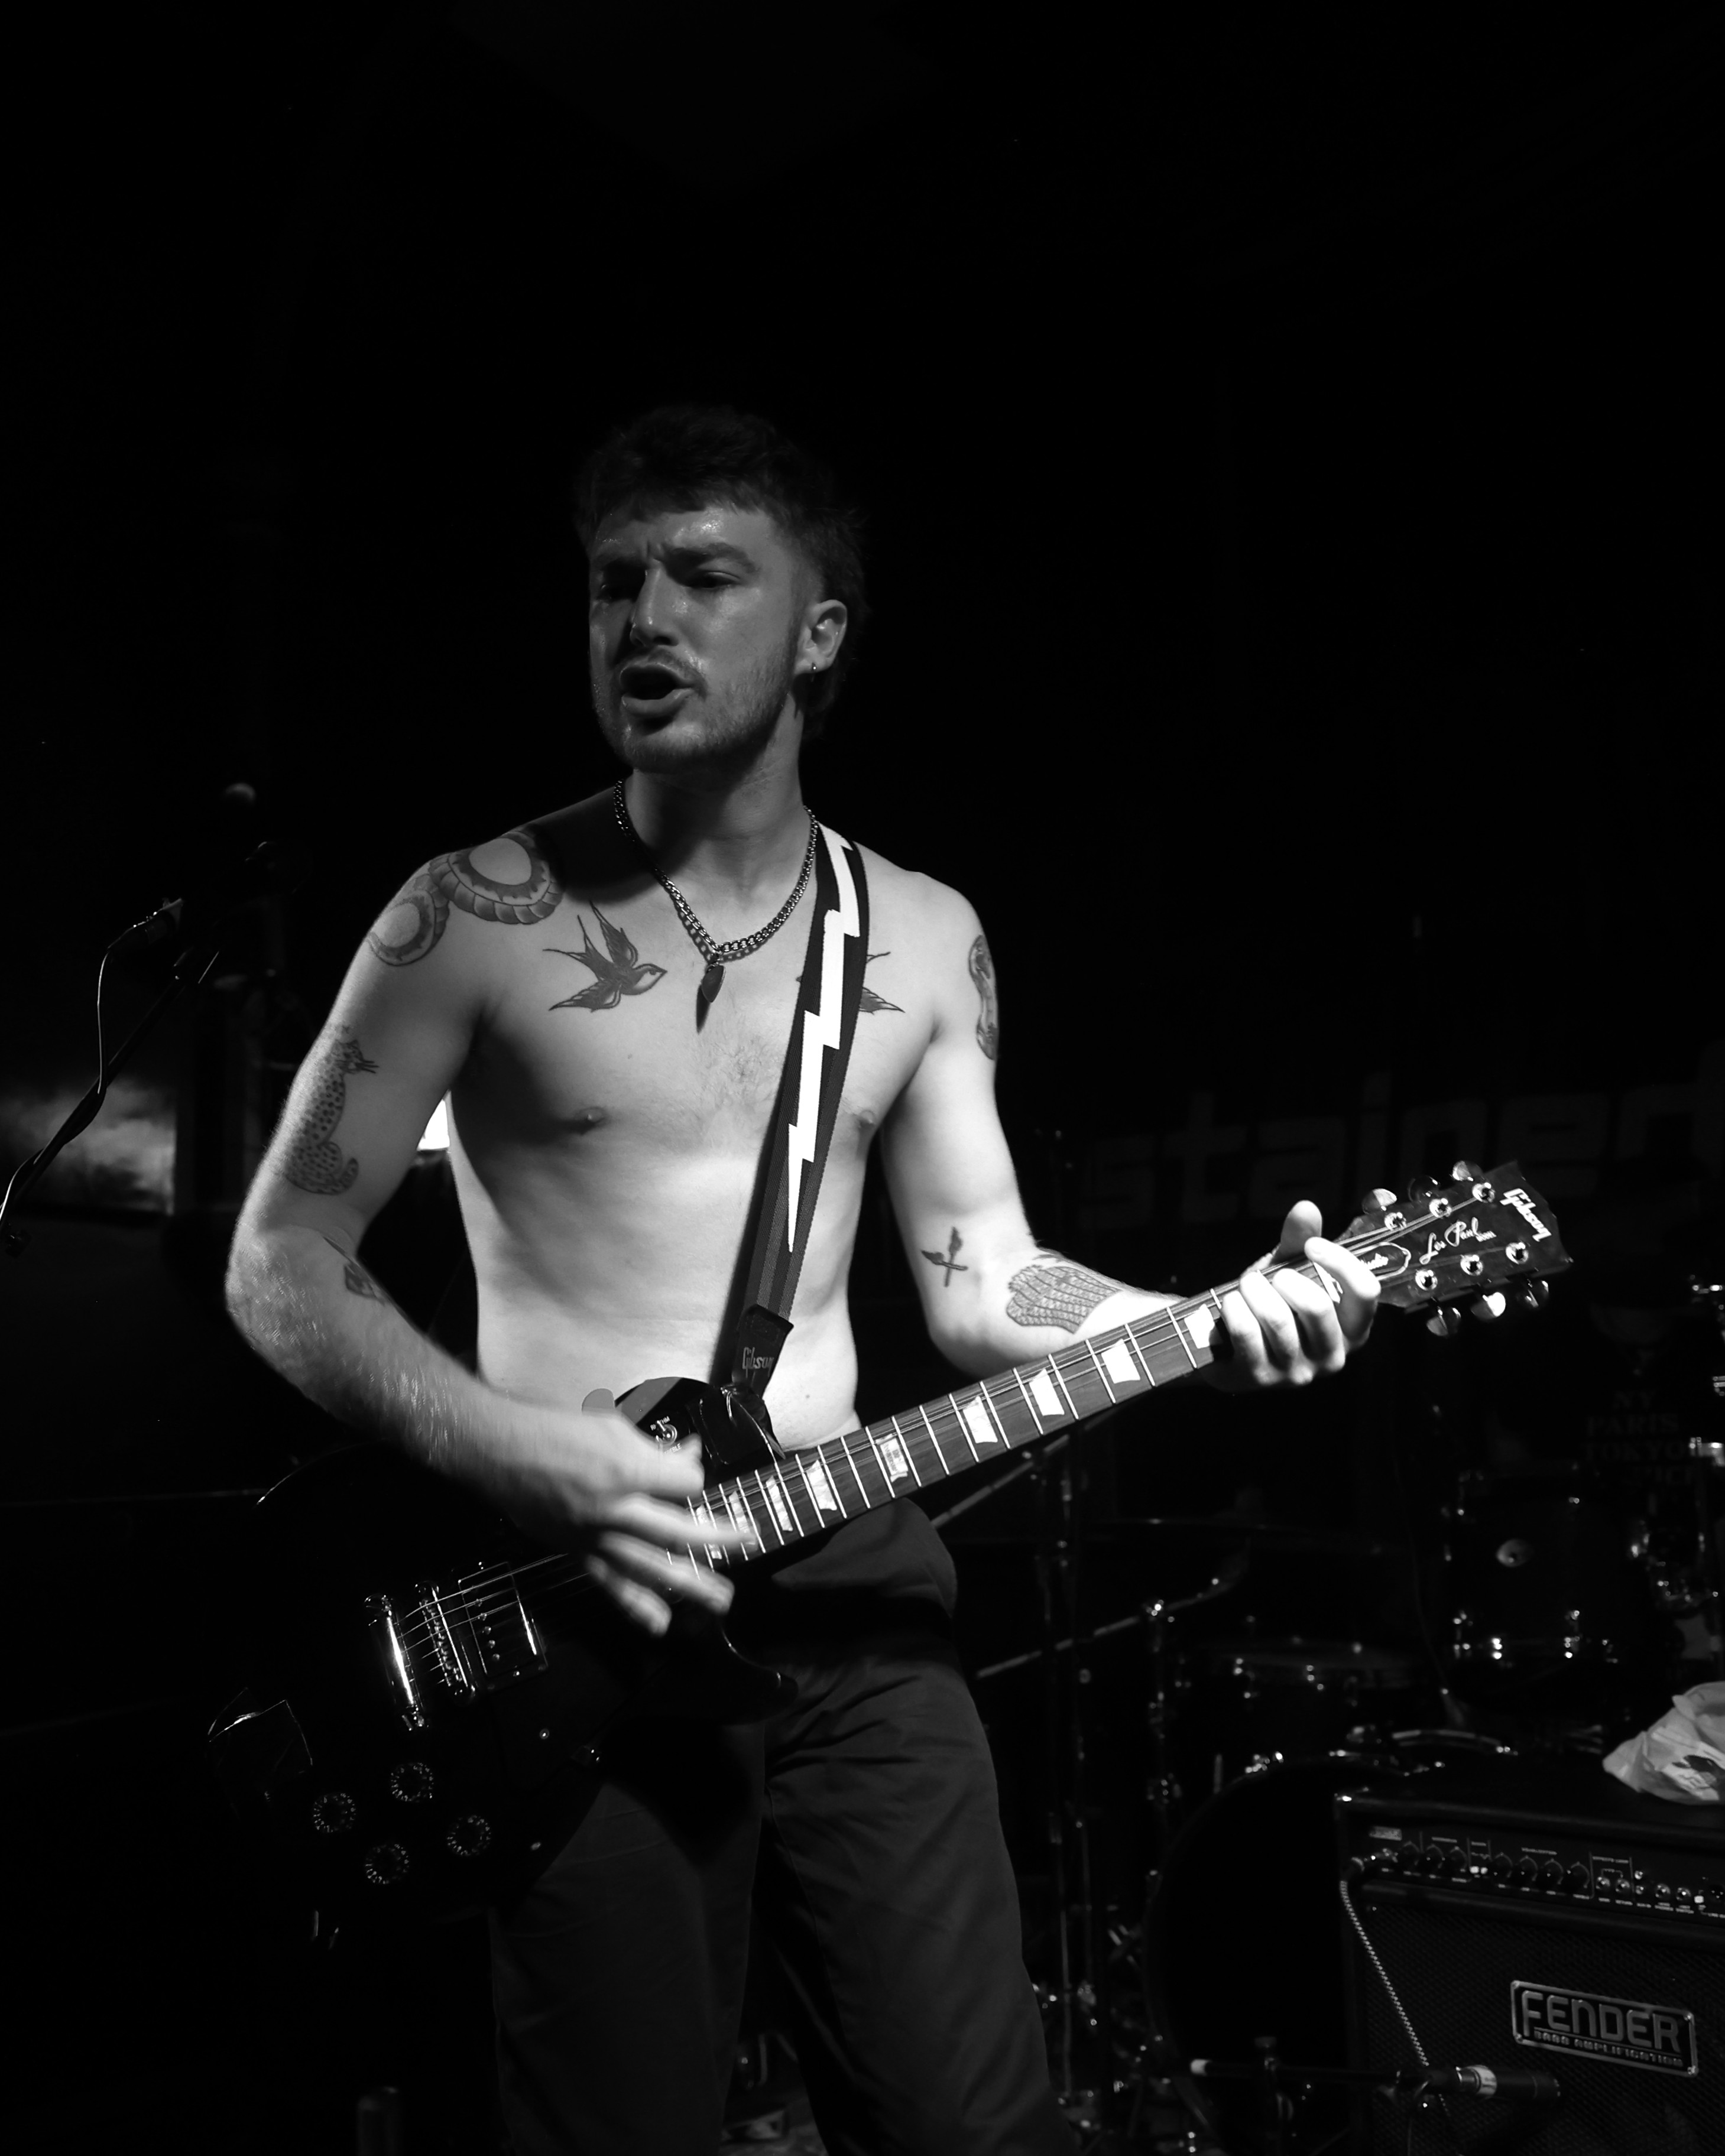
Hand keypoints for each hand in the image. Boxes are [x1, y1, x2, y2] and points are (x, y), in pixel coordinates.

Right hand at [492, 1387, 755, 1633]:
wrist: (499, 1450)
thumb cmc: (552, 1429)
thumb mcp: (610, 1426)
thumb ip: (653, 1448)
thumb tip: (687, 1455)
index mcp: (624, 1470)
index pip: (685, 1483)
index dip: (696, 1477)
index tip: (694, 1472)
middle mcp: (614, 1509)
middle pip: (679, 1532)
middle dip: (718, 1539)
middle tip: (748, 1542)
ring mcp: (595, 1536)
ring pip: (651, 1567)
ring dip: (690, 1585)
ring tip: (722, 1599)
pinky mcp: (577, 1552)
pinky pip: (610, 1584)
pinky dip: (636, 1605)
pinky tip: (659, 1624)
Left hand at [1206, 1200, 1379, 1390]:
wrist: (1227, 1342)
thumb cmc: (1271, 1303)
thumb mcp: (1290, 1269)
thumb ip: (1300, 1239)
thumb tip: (1306, 1206)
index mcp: (1353, 1329)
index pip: (1366, 1292)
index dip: (1339, 1261)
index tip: (1311, 1245)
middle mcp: (1333, 1357)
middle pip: (1317, 1306)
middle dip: (1283, 1278)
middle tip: (1268, 1276)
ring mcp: (1297, 1373)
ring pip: (1276, 1318)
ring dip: (1253, 1290)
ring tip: (1245, 1287)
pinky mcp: (1260, 1378)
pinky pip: (1246, 1332)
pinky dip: (1233, 1308)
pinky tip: (1231, 1304)